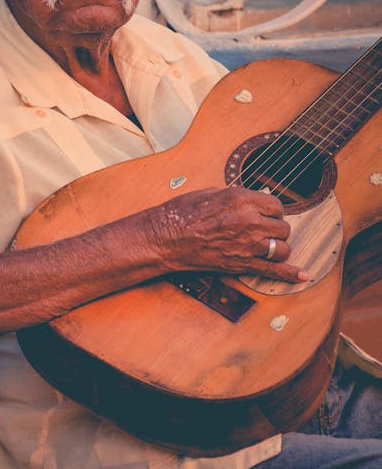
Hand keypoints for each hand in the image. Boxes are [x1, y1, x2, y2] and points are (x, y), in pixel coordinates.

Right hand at [146, 187, 307, 282]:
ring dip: (278, 247)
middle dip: (276, 228)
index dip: (272, 210)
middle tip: (265, 230)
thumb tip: (253, 198)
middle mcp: (249, 221)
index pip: (276, 204)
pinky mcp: (241, 264)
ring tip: (269, 246)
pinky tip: (302, 275)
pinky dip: (290, 274)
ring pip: (282, 247)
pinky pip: (273, 270)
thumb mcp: (211, 193)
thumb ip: (236, 196)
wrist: (165, 239)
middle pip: (282, 226)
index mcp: (241, 199)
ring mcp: (247, 244)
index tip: (267, 213)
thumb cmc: (182, 213)